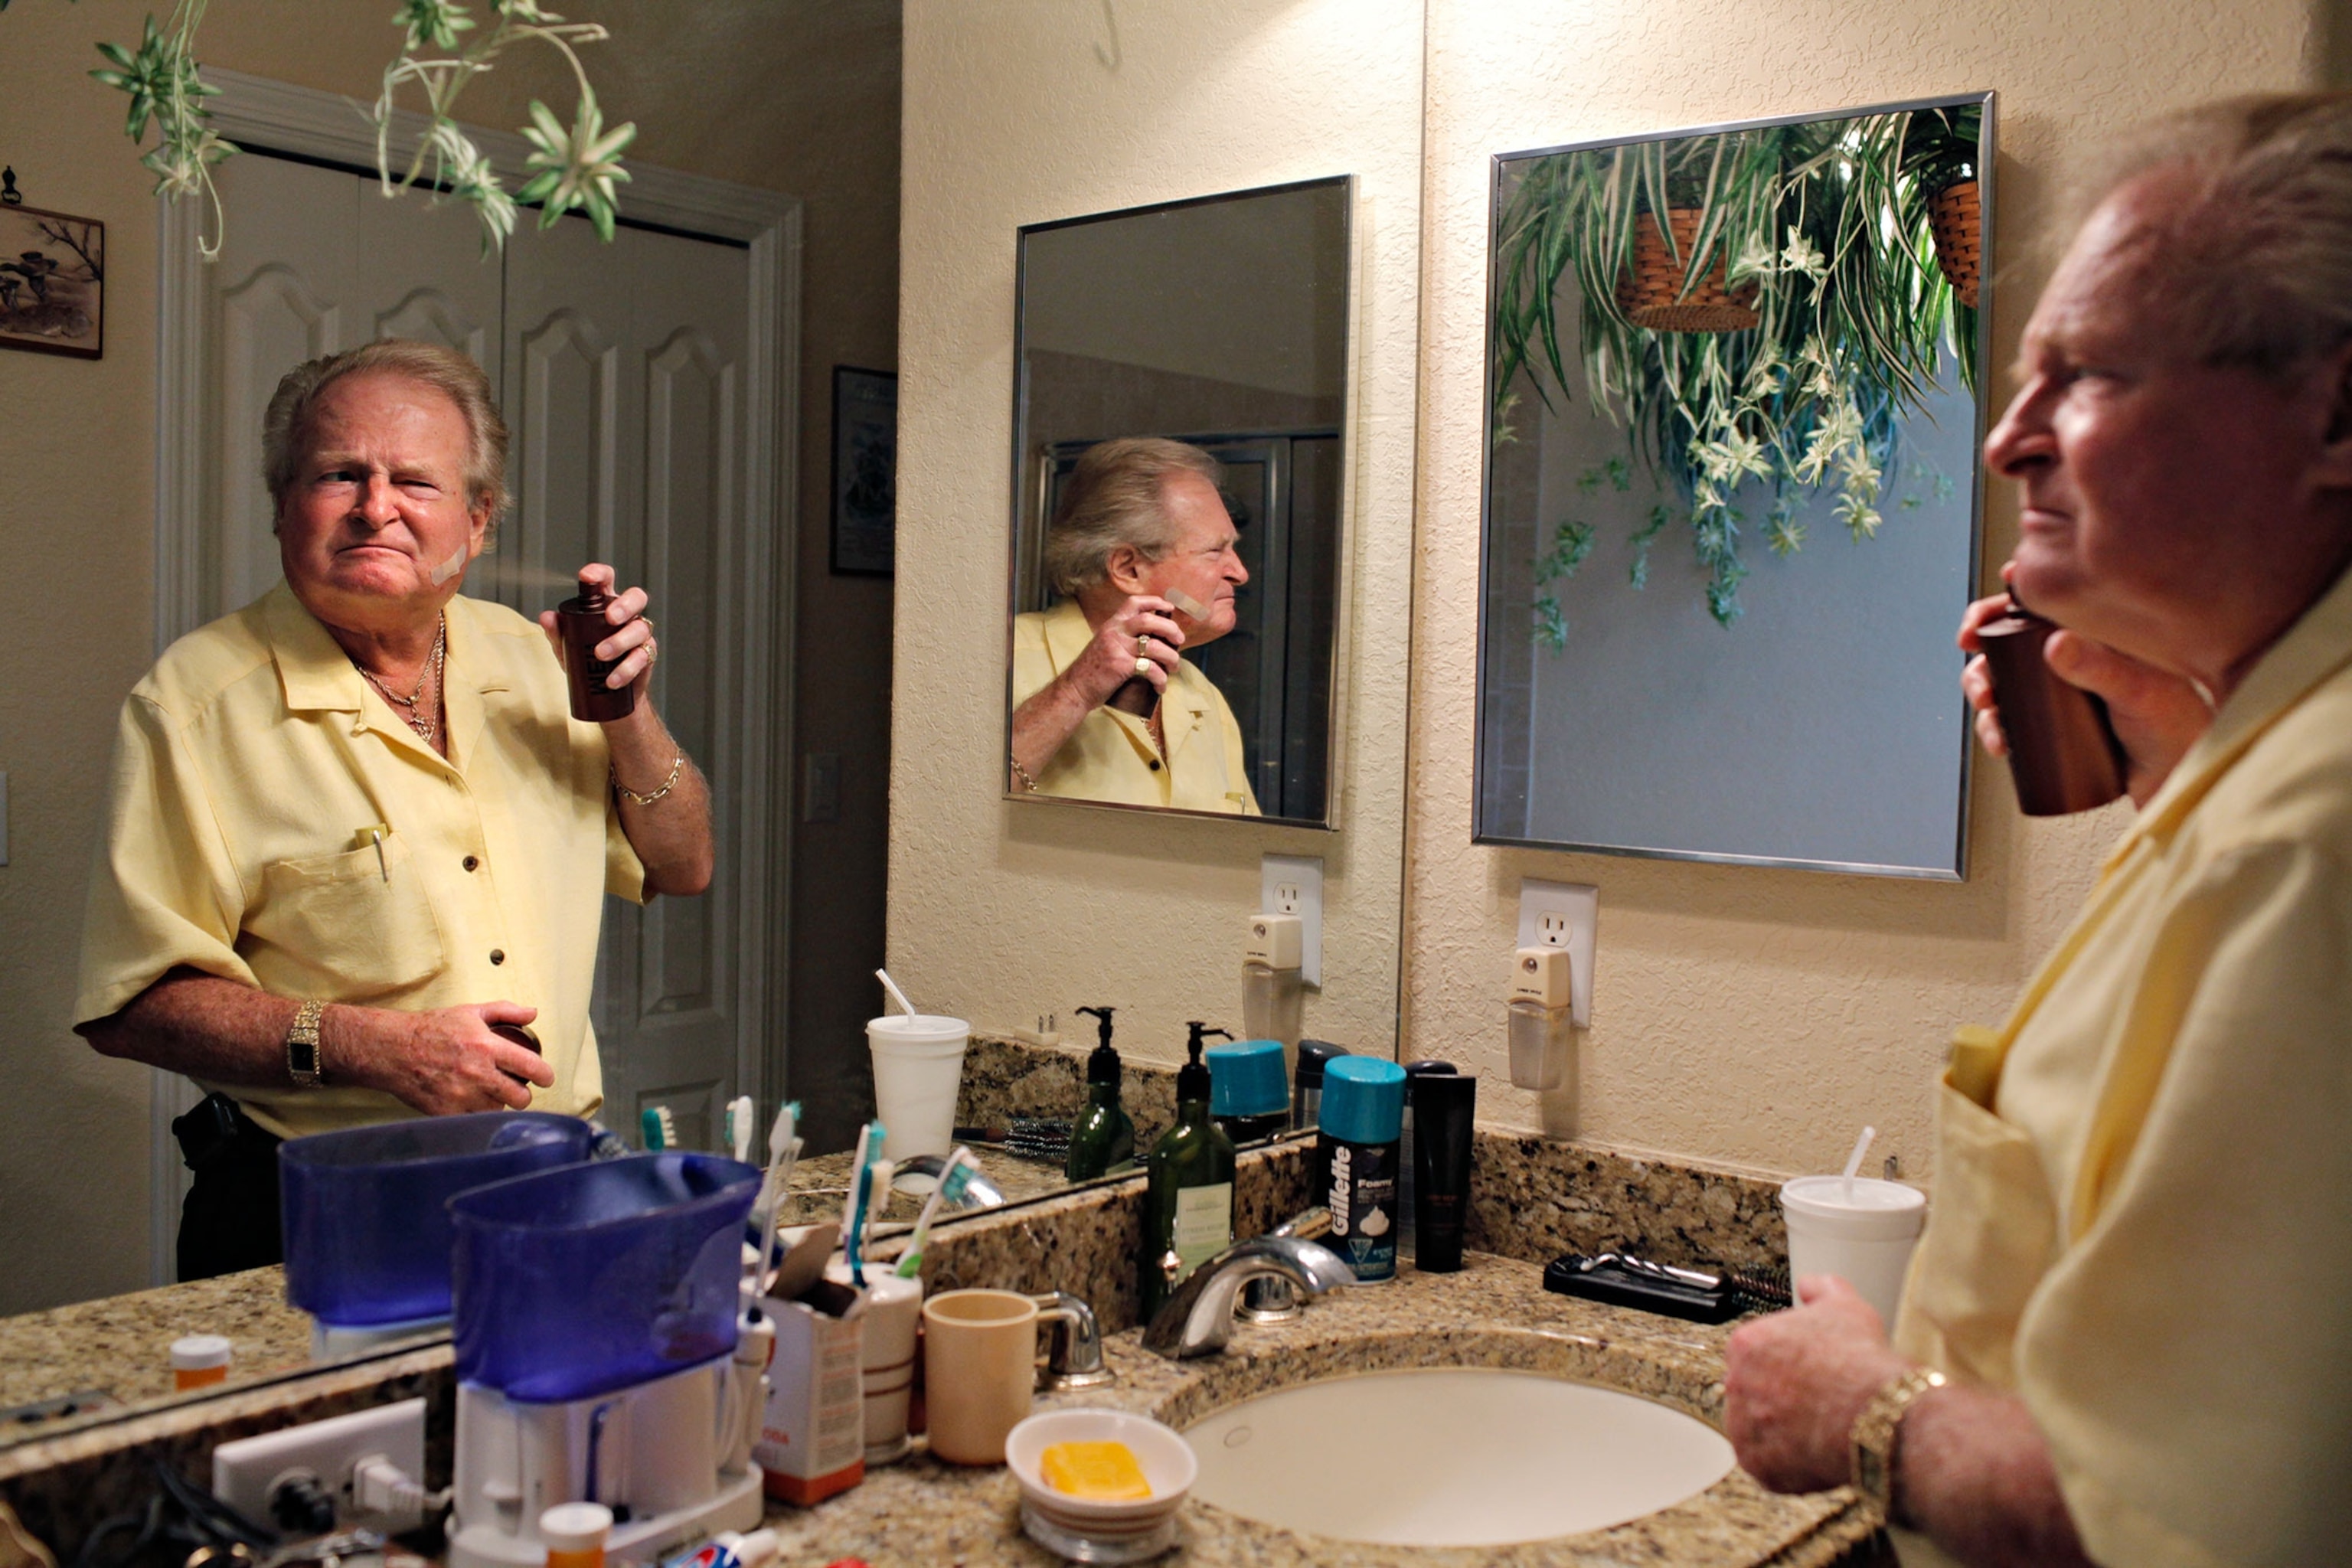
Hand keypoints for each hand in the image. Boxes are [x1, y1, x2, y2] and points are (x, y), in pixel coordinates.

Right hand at [353, 1000, 552, 1114]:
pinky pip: (475, 1121)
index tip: (546, 1078)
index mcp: (487, 1047)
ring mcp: (461, 1096)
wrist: (393, 1050)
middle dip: (523, 1095)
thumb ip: (505, 1011)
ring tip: (489, 1093)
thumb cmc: (432, 1029)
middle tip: (517, 1089)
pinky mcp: (446, 1112)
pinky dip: (477, 1114)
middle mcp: (477, 1073)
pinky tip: (472, 1102)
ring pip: (497, 1110)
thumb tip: (533, 1013)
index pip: (530, 1066)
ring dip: (498, 1103)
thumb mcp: (470, 1012)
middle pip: (519, 1097)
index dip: (545, 1075)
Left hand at [538, 562, 657, 706]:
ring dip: (620, 641)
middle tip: (610, 619)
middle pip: (636, 597)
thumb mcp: (568, 648)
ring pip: (640, 628)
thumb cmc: (589, 664)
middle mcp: (627, 616)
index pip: (606, 581)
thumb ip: (558, 632)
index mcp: (606, 605)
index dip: (599, 573)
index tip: (586, 576)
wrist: (607, 694)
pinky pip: (642, 657)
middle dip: (624, 605)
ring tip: (601, 655)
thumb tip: (546, 617)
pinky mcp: (647, 656)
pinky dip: (626, 668)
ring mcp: (639, 635)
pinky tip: (612, 679)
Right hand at [1060, 595, 1183, 709]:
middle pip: (1149, 620)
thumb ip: (1122, 638)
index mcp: (1112, 625)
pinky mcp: (1120, 666)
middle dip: (1170, 629)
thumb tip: (1153, 640)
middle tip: (1180, 640)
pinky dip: (1160, 679)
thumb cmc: (1093, 670)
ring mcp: (1117, 648)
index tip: (1169, 608)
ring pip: (1154, 646)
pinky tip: (1161, 687)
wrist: (1075, 689)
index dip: (1155, 602)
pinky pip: (1149, 668)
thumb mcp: (1105, 645)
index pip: (1134, 603)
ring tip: (1174, 667)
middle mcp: (1114, 632)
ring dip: (1171, 657)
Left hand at [1724, 1275, 1912, 1493]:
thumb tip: (1810, 1284)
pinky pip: (1769, 1465)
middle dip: (1782, 1396)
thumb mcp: (1845, 1306)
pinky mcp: (1759, 1464)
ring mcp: (1744, 1427)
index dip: (1787, 1364)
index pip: (1756, 1354)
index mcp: (1746, 1343)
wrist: (1879, 1413)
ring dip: (1782, 1430)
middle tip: (1818, 1401)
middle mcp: (1736, 1383)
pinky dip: (1790, 1463)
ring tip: (1821, 1427)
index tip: (1809, 1373)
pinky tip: (1817, 1449)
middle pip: (1755, 1391)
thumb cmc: (1860, 1360)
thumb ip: (1821, 1288)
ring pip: (1759, 1429)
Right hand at [1958, 583, 2212, 806]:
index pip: (2038, 602)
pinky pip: (2008, 718)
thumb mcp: (2136, 689)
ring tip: (1988, 707)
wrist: (2177, 773)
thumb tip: (2055, 644)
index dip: (2001, 602)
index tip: (1980, 619)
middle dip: (1980, 643)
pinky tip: (1999, 742)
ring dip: (1980, 688)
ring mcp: (2055, 688)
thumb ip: (2099, 666)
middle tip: (1974, 657)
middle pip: (2008, 634)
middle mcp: (2069, 653)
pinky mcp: (2048, 722)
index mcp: (2090, 629)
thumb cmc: (2172, 722)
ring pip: (2000, 676)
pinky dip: (1992, 729)